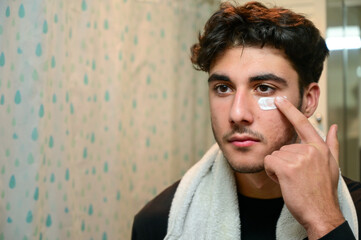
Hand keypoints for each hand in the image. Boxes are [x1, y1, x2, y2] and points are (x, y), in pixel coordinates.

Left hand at [264, 96, 343, 239]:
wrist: (321, 213)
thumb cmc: (322, 191)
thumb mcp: (331, 165)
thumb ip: (331, 144)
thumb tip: (333, 127)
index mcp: (320, 148)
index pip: (303, 124)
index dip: (290, 110)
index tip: (279, 100)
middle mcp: (310, 150)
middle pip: (283, 147)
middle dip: (284, 162)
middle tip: (296, 177)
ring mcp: (299, 158)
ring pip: (274, 155)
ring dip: (278, 169)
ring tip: (292, 181)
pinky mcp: (287, 168)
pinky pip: (269, 162)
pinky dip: (271, 172)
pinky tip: (284, 182)